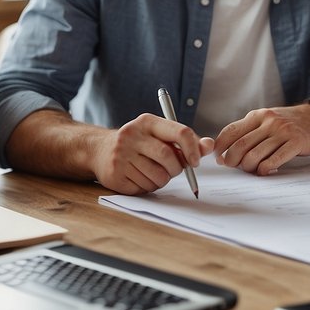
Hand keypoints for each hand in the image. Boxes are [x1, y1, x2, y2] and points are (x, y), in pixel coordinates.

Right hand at [93, 113, 213, 194]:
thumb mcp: (159, 135)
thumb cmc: (138, 143)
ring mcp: (120, 155)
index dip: (193, 149)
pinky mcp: (115, 174)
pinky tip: (140, 177)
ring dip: (162, 180)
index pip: (180, 132)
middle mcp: (131, 135)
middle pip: (168, 157)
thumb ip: (185, 141)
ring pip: (158, 176)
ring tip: (153, 172)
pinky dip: (148, 187)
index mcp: (147, 121)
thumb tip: (210, 145)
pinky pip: (144, 188)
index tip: (195, 162)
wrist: (99, 150)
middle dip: (177, 169)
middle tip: (174, 170)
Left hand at [213, 104, 309, 174]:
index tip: (218, 156)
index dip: (220, 145)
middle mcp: (269, 122)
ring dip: (248, 167)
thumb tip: (224, 153)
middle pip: (241, 145)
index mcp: (258, 116)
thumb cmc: (286, 124)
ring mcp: (283, 132)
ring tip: (250, 169)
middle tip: (232, 166)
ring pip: (256, 154)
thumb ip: (248, 132)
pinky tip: (264, 171)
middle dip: (232, 159)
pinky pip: (275, 159)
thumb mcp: (266, 120)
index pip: (232, 130)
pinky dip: (265, 168)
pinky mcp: (296, 142)